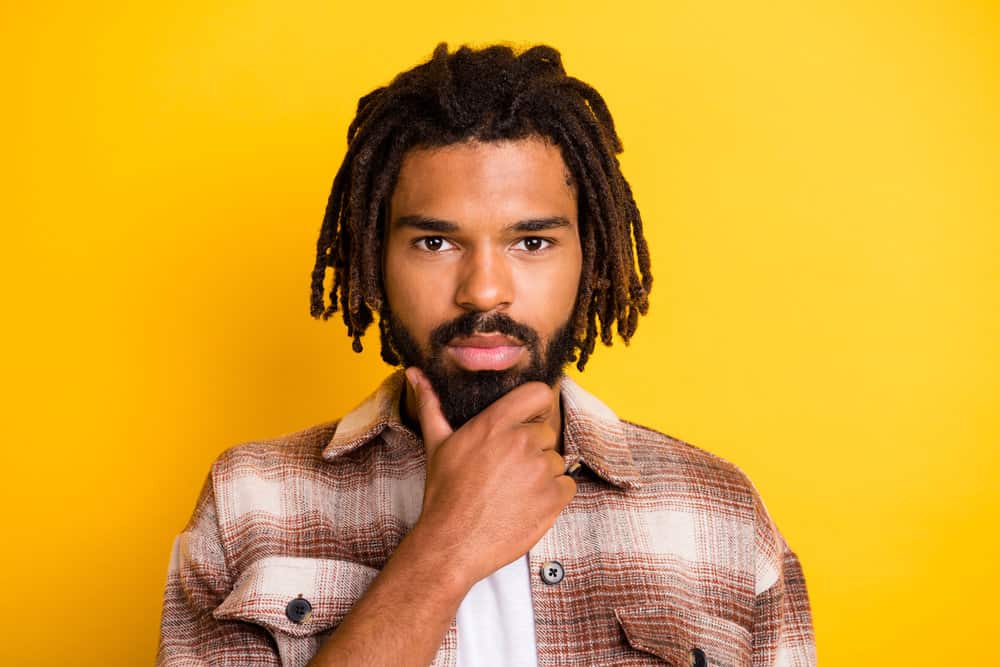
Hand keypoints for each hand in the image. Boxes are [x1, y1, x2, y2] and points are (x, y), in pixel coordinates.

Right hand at [405, 366, 575, 587]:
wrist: (452, 543)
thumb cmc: (444, 493)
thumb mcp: (437, 444)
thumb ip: (431, 404)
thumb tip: (415, 373)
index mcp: (496, 423)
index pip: (538, 393)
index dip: (537, 406)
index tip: (529, 420)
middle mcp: (522, 441)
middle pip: (546, 434)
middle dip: (532, 449)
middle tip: (508, 471)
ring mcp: (540, 470)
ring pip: (555, 462)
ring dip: (541, 475)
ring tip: (513, 491)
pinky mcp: (553, 498)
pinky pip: (566, 486)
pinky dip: (553, 496)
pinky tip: (527, 505)